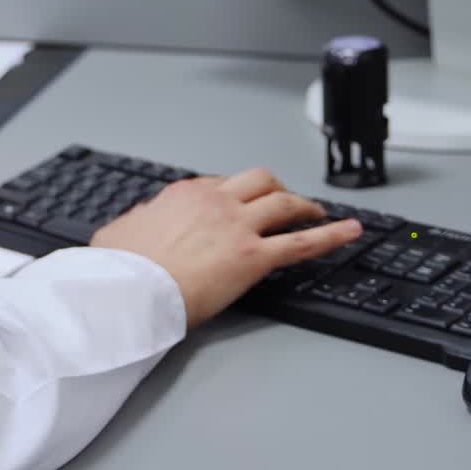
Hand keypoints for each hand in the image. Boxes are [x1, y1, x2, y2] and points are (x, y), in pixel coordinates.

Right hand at [91, 168, 361, 328]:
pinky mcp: (254, 258)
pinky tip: (351, 232)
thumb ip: (136, 223)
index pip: (222, 184)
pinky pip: (302, 242)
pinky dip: (331, 235)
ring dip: (305, 205)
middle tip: (286, 200)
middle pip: (260, 181)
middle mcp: (216, 201)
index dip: (237, 195)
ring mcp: (238, 226)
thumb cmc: (122, 266)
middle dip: (277, 188)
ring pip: (284, 202)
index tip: (241, 205)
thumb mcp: (120, 231)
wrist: (131, 288)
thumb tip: (132, 226)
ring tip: (319, 213)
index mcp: (185, 193)